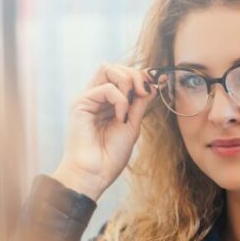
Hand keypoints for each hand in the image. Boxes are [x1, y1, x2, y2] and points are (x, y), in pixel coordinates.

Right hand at [51, 63, 155, 199]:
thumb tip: (155, 82)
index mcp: (107, 102)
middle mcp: (96, 97)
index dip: (141, 75)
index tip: (159, 82)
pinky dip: (120, 100)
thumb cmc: (111, 155)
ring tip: (132, 103)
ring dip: (127, 81)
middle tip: (145, 92)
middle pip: (114, 67)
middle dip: (135, 75)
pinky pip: (105, 88)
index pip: (123, 75)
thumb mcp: (132, 124)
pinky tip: (120, 118)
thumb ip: (141, 103)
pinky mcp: (80, 103)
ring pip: (107, 68)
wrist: (95, 174)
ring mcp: (87, 98)